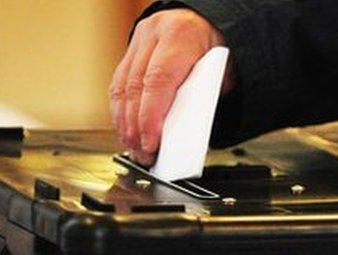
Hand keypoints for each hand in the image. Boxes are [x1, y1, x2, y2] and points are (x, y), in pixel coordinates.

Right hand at [109, 8, 232, 165]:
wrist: (204, 19)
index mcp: (180, 36)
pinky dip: (121, 110)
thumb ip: (202, 99)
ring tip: (133, 147)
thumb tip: (184, 134)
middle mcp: (154, 34)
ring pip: (121, 86)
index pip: (158, 81)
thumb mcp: (219, 72)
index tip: (150, 142)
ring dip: (124, 122)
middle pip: (135, 87)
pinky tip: (126, 128)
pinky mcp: (130, 50)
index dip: (150, 116)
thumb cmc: (214, 47)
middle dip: (136, 126)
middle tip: (142, 152)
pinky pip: (119, 83)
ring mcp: (139, 40)